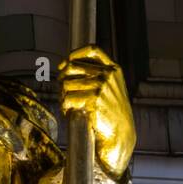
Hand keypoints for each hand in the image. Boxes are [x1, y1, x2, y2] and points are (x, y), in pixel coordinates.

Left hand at [59, 45, 134, 178]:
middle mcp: (108, 74)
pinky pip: (68, 98)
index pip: (93, 50)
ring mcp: (102, 85)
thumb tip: (63, 66)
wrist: (120, 133)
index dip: (75, 54)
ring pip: (67, 83)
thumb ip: (93, 76)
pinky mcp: (94, 99)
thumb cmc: (111, 113)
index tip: (64, 64)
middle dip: (63, 79)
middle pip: (73, 66)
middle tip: (62, 92)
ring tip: (68, 105)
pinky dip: (65, 106)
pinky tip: (69, 112)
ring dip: (63, 95)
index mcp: (113, 69)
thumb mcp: (110, 89)